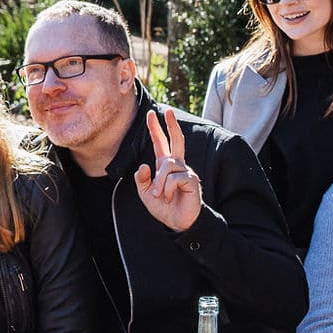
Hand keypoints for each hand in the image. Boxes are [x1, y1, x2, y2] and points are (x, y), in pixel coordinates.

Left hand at [131, 108, 202, 231]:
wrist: (177, 223)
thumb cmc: (164, 208)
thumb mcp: (145, 194)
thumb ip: (141, 180)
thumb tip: (144, 164)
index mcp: (165, 165)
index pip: (160, 143)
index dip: (156, 129)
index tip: (151, 113)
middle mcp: (177, 165)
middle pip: (176, 140)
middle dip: (171, 124)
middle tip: (168, 110)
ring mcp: (185, 171)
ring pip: (166, 166)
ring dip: (159, 183)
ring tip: (161, 196)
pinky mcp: (191, 180)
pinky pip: (173, 178)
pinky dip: (167, 189)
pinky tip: (171, 197)